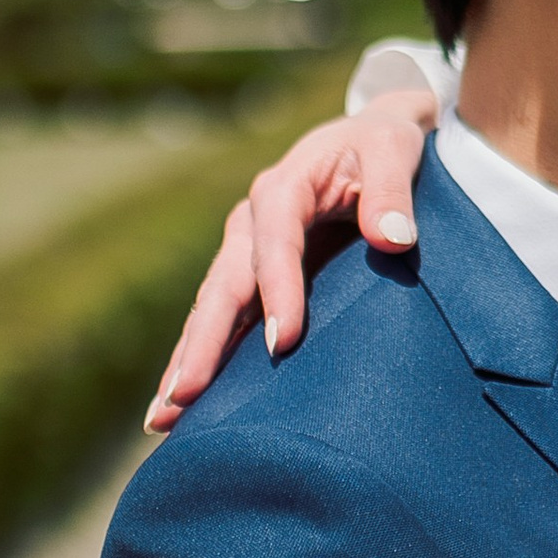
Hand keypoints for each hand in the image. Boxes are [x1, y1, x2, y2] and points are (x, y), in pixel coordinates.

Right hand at [143, 86, 439, 430]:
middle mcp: (251, 223)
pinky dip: (200, 360)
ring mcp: (244, 252)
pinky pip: (222, 322)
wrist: (366, 139)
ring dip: (188, 362)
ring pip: (211, 311)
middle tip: (186, 396)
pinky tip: (180, 408)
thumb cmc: (383, 146)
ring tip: (163, 418)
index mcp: (283, 190)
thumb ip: (393, 191)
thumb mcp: (394, 151)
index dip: (278, 293)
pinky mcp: (250, 276)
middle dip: (204, 343)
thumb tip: (393, 239)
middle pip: (223, 287)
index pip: (276, 246)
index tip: (283, 342)